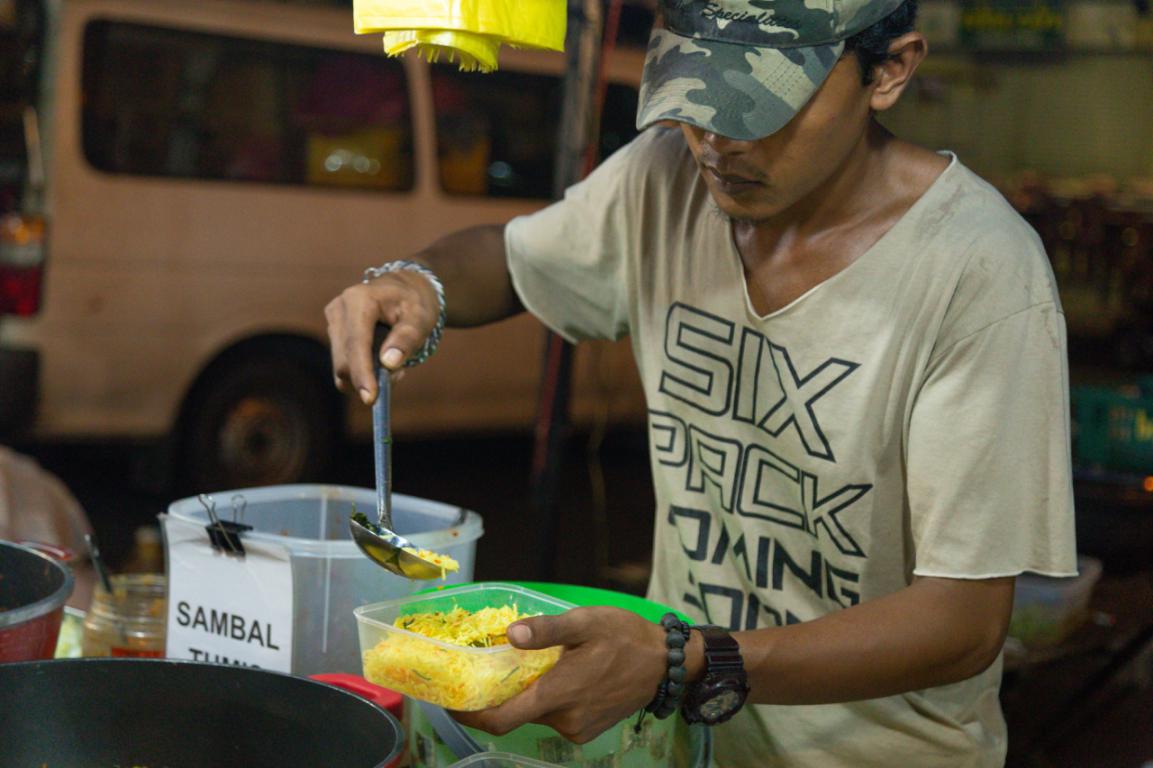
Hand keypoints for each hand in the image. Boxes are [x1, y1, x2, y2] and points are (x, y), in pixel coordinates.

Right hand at [325, 269, 439, 403]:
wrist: (405, 288)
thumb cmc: (415, 302)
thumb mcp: (420, 317)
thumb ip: (406, 339)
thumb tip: (388, 364)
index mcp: (359, 300)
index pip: (356, 343)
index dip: (362, 373)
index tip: (370, 399)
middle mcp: (339, 309)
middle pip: (344, 360)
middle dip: (369, 377)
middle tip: (400, 373)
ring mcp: (333, 321)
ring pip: (342, 365)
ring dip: (368, 374)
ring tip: (395, 362)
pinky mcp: (334, 333)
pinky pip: (344, 363)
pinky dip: (363, 371)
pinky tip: (382, 360)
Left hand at [453, 607, 667, 743]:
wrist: (666, 664)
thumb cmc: (626, 637)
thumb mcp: (587, 622)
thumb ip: (547, 629)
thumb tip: (510, 633)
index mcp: (558, 694)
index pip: (501, 719)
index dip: (470, 715)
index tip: (450, 701)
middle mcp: (564, 719)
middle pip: (516, 713)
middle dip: (501, 693)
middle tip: (490, 666)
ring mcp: (577, 728)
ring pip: (537, 713)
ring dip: (528, 693)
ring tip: (531, 664)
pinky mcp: (587, 730)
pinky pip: (555, 717)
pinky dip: (547, 699)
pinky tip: (557, 675)